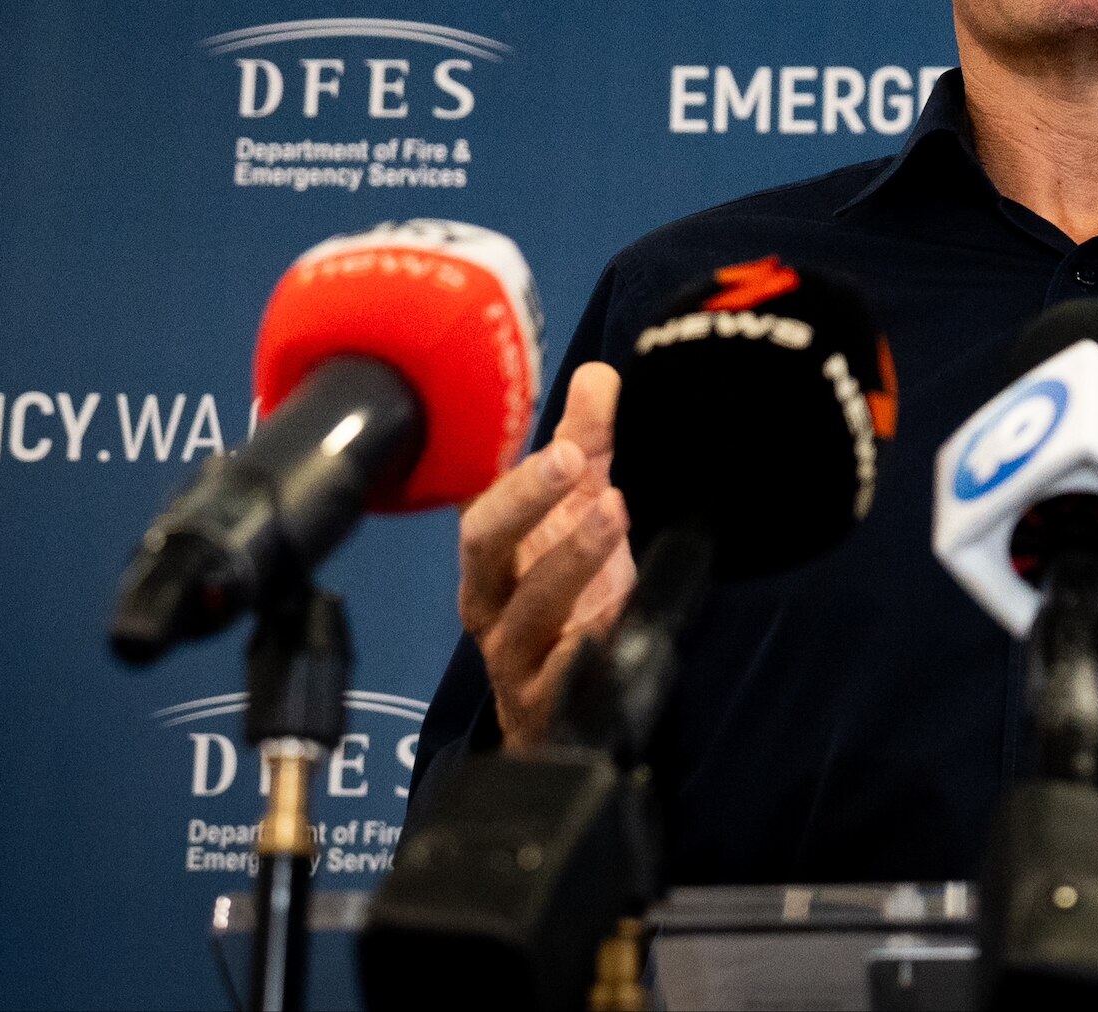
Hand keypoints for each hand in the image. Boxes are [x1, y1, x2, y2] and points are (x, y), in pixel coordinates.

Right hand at [457, 361, 635, 750]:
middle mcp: (490, 600)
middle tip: (577, 462)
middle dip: (527, 499)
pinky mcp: (547, 707)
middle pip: (485, 544)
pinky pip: (562, 679)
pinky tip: (615, 623)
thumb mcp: (581, 519)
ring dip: (572, 559)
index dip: (516, 470)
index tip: (565, 438)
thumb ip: (589, 447)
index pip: (482, 501)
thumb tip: (599, 376)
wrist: (562, 722)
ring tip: (616, 513)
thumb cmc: (568, 600)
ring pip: (528, 608)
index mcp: (493, 551)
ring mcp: (515, 656)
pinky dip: (586, 651)